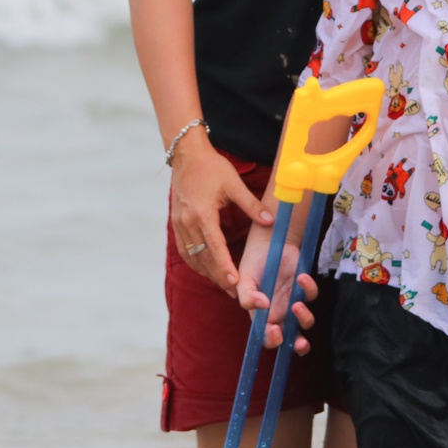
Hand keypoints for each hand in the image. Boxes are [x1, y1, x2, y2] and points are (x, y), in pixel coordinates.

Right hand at [170, 136, 270, 293]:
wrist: (186, 155)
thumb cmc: (211, 167)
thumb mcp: (234, 183)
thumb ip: (252, 205)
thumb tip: (270, 222)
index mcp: (202, 213)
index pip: (214, 246)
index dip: (224, 266)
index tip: (234, 282)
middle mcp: (188, 222)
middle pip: (203, 257)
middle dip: (218, 277)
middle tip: (235, 293)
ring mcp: (180, 224)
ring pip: (192, 257)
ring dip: (207, 272)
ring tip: (224, 285)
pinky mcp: (177, 224)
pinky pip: (185, 250)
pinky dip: (196, 263)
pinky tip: (207, 269)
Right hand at [234, 241, 318, 356]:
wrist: (267, 243)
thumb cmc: (252, 264)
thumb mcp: (244, 281)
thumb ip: (247, 296)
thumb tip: (263, 307)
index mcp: (263, 316)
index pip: (268, 337)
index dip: (273, 340)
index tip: (275, 331)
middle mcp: (281, 314)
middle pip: (293, 339)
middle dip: (299, 345)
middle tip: (300, 341)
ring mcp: (294, 302)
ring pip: (306, 322)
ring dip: (305, 318)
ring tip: (297, 305)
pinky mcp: (304, 288)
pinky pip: (312, 295)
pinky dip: (309, 289)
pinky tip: (301, 277)